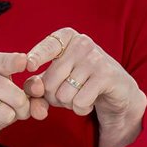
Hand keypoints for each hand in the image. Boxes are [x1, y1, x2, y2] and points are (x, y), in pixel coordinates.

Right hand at [0, 52, 32, 146]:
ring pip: (6, 113)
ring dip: (5, 122)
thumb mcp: (9, 97)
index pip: (8, 61)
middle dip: (22, 110)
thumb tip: (41, 108)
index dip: (19, 62)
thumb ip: (29, 98)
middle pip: (16, 95)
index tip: (30, 65)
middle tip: (15, 113)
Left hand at [24, 28, 146, 146]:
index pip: (47, 47)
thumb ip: (36, 85)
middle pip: (50, 81)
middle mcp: (81, 43)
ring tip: (80, 95)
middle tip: (67, 93)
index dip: (36, 57)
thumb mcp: (55, 79)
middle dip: (53, 97)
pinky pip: (79, 102)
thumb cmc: (80, 82)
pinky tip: (89, 101)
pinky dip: (81, 109)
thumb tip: (33, 87)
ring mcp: (95, 58)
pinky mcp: (106, 75)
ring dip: (68, 104)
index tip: (29, 65)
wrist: (116, 92)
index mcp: (66, 37)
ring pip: (63, 95)